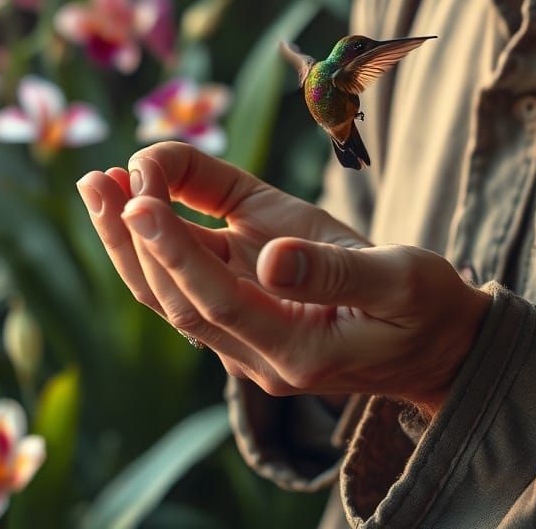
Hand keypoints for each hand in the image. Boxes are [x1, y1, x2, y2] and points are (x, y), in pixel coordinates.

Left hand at [77, 143, 490, 417]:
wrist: (438, 346)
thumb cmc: (427, 306)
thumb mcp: (404, 280)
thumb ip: (339, 273)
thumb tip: (271, 259)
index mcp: (298, 350)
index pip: (217, 299)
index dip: (175, 249)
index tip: (138, 197)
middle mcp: (260, 355)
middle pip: (177, 302)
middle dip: (133, 240)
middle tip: (97, 180)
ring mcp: (250, 341)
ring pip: (173, 298)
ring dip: (131, 243)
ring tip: (97, 184)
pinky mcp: (250, 318)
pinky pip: (192, 285)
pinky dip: (158, 245)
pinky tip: (138, 201)